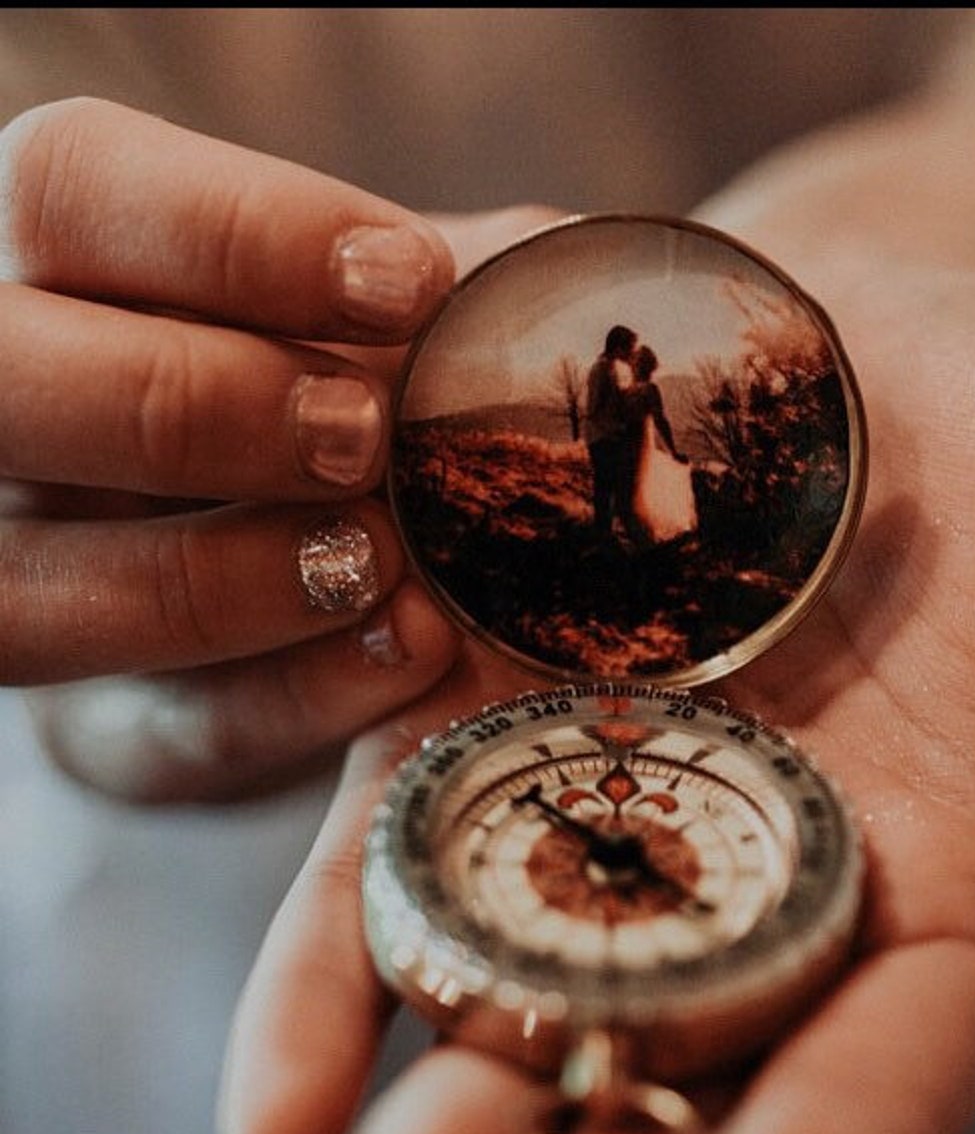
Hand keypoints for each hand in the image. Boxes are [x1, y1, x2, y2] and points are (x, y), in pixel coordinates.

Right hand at [0, 97, 519, 799]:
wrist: (357, 575)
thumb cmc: (370, 406)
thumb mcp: (399, 323)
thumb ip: (449, 291)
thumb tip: (546, 282)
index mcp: (69, 271)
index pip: (74, 189)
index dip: (239, 232)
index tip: (411, 283)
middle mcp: (13, 420)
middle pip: (11, 383)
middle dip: (199, 406)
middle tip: (367, 435)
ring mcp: (37, 579)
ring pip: (34, 593)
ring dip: (222, 577)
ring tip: (385, 559)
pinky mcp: (101, 726)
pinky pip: (162, 729)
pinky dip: (294, 695)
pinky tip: (408, 649)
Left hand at [215, 242, 974, 1133]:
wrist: (848, 348)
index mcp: (925, 893)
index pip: (867, 1086)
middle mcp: (745, 895)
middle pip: (669, 1084)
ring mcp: (595, 823)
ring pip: (510, 1005)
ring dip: (445, 1113)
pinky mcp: (472, 742)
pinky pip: (390, 880)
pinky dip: (336, 982)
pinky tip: (274, 1094)